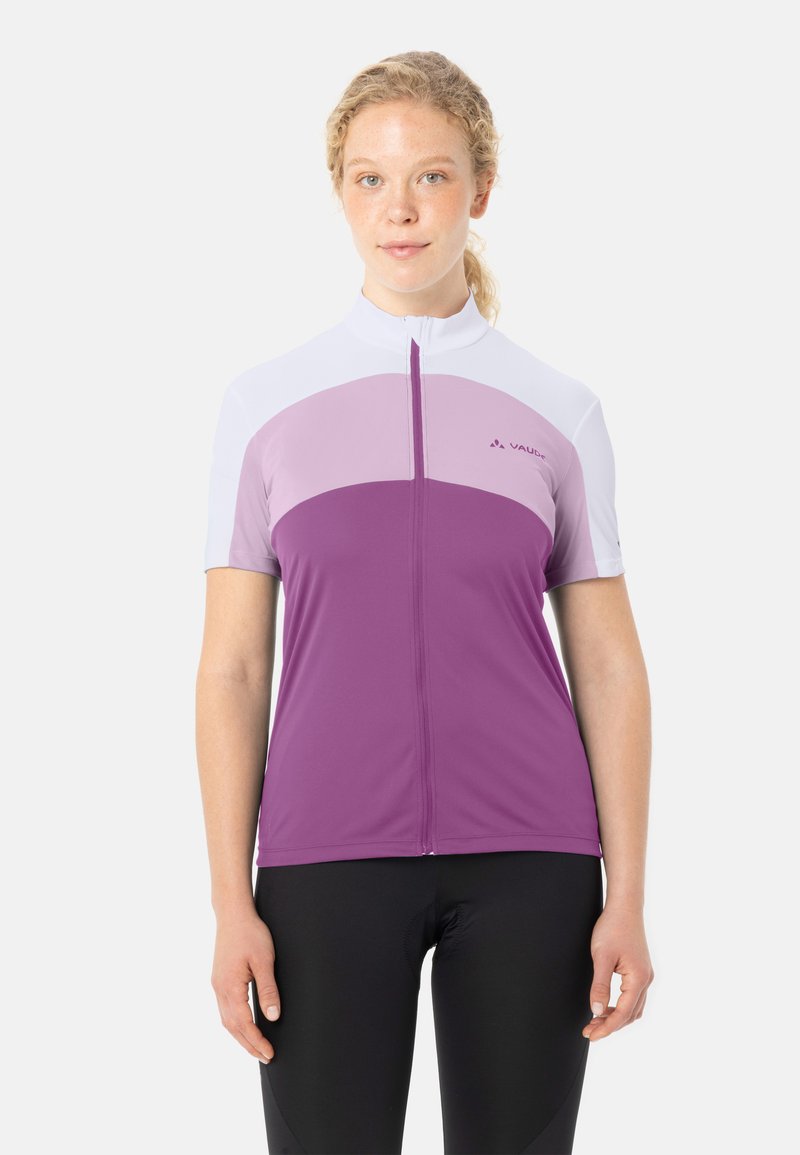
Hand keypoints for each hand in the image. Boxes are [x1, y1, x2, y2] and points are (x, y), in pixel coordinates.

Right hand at [211, 908, 281, 1063]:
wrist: (233, 914)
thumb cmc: (251, 933)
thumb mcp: (264, 960)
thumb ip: (268, 989)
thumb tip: (273, 1016)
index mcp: (230, 986)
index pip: (243, 1023)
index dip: (256, 1041)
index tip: (269, 1053)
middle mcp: (220, 989)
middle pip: (232, 1027)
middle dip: (249, 1044)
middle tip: (266, 1057)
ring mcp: (217, 984)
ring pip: (226, 1020)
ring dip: (241, 1036)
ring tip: (256, 1047)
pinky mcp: (219, 979)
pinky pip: (225, 1009)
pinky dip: (235, 1023)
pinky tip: (244, 1025)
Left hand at [581, 903, 653, 1041]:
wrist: (625, 907)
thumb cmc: (612, 928)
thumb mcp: (601, 957)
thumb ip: (600, 986)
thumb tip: (596, 1012)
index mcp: (638, 979)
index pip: (623, 1014)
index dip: (606, 1028)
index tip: (590, 1035)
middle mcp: (646, 980)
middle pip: (630, 1015)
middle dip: (610, 1025)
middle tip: (589, 1031)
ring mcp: (645, 975)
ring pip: (633, 1008)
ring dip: (616, 1018)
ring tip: (595, 1021)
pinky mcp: (640, 970)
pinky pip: (633, 997)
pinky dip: (621, 1007)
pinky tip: (606, 1006)